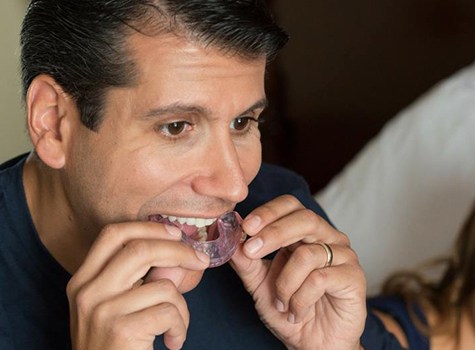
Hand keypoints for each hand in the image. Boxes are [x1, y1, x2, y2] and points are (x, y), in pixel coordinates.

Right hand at [66, 222, 208, 349]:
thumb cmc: (114, 346)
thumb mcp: (115, 307)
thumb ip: (138, 280)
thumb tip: (178, 256)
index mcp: (83, 280)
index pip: (113, 234)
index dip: (148, 227)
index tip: (175, 233)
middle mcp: (86, 291)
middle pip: (139, 248)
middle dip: (179, 251)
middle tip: (200, 260)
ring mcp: (102, 310)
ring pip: (163, 285)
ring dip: (182, 307)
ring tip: (176, 326)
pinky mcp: (121, 330)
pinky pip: (169, 312)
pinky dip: (180, 326)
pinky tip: (172, 342)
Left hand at [230, 195, 365, 349]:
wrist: (312, 345)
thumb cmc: (288, 310)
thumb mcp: (259, 284)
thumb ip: (246, 259)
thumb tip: (231, 231)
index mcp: (304, 233)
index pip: (290, 206)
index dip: (268, 212)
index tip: (246, 226)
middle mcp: (326, 238)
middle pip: (304, 218)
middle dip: (273, 233)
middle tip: (251, 250)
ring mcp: (343, 255)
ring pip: (307, 254)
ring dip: (285, 283)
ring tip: (281, 303)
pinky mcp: (354, 276)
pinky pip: (320, 278)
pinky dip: (300, 298)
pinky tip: (297, 312)